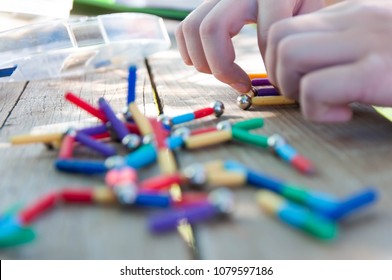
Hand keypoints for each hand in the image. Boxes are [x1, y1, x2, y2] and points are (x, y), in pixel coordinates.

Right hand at [175, 0, 323, 92]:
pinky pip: (185, 28)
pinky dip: (190, 52)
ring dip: (203, 62)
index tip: (277, 79)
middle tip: (241, 84)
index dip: (271, 62)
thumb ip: (299, 38)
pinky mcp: (207, 4)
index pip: (266, 32)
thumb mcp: (311, 13)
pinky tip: (210, 63)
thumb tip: (279, 75)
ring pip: (193, 29)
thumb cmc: (298, 3)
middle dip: (222, 67)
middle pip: (211, 29)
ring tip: (226, 75)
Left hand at [266, 0, 391, 121]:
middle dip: (278, 73)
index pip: (286, 25)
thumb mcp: (383, 39)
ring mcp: (365, 41)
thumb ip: (346, 43)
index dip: (279, 59)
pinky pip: (314, 88)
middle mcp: (355, 18)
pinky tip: (344, 113)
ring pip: (288, 55)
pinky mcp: (375, 72)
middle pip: (277, 35)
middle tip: (305, 93)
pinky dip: (317, 110)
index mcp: (352, 12)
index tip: (300, 80)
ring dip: (294, 88)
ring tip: (323, 102)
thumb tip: (314, 65)